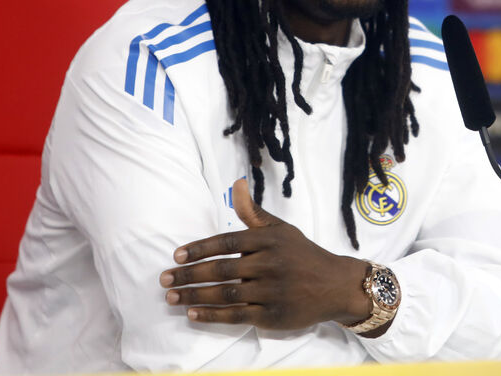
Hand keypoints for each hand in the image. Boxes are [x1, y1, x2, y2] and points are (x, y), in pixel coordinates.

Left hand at [159, 179, 372, 329]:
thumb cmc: (303, 254)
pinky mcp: (272, 315)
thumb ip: (253, 212)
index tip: (177, 256)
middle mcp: (270, 264)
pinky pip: (236, 316)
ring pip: (225, 294)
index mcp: (269, 240)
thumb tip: (236, 184)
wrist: (335, 285)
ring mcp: (271, 291)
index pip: (226, 242)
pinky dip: (212, 315)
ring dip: (194, 296)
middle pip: (221, 270)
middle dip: (189, 275)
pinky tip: (193, 314)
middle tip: (164, 279)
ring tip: (172, 297)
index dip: (199, 249)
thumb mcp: (281, 229)